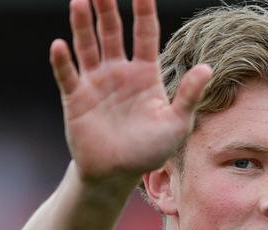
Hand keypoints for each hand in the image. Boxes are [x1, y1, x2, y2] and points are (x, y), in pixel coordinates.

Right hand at [50, 0, 211, 181]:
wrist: (117, 173)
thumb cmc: (150, 150)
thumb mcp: (176, 124)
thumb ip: (189, 96)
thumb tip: (207, 68)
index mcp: (145, 73)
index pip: (144, 33)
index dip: (143, 9)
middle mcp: (119, 72)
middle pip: (111, 31)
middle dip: (107, 8)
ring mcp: (95, 83)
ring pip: (87, 46)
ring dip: (82, 24)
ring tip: (80, 1)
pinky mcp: (76, 98)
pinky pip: (68, 75)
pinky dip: (63, 62)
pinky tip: (60, 46)